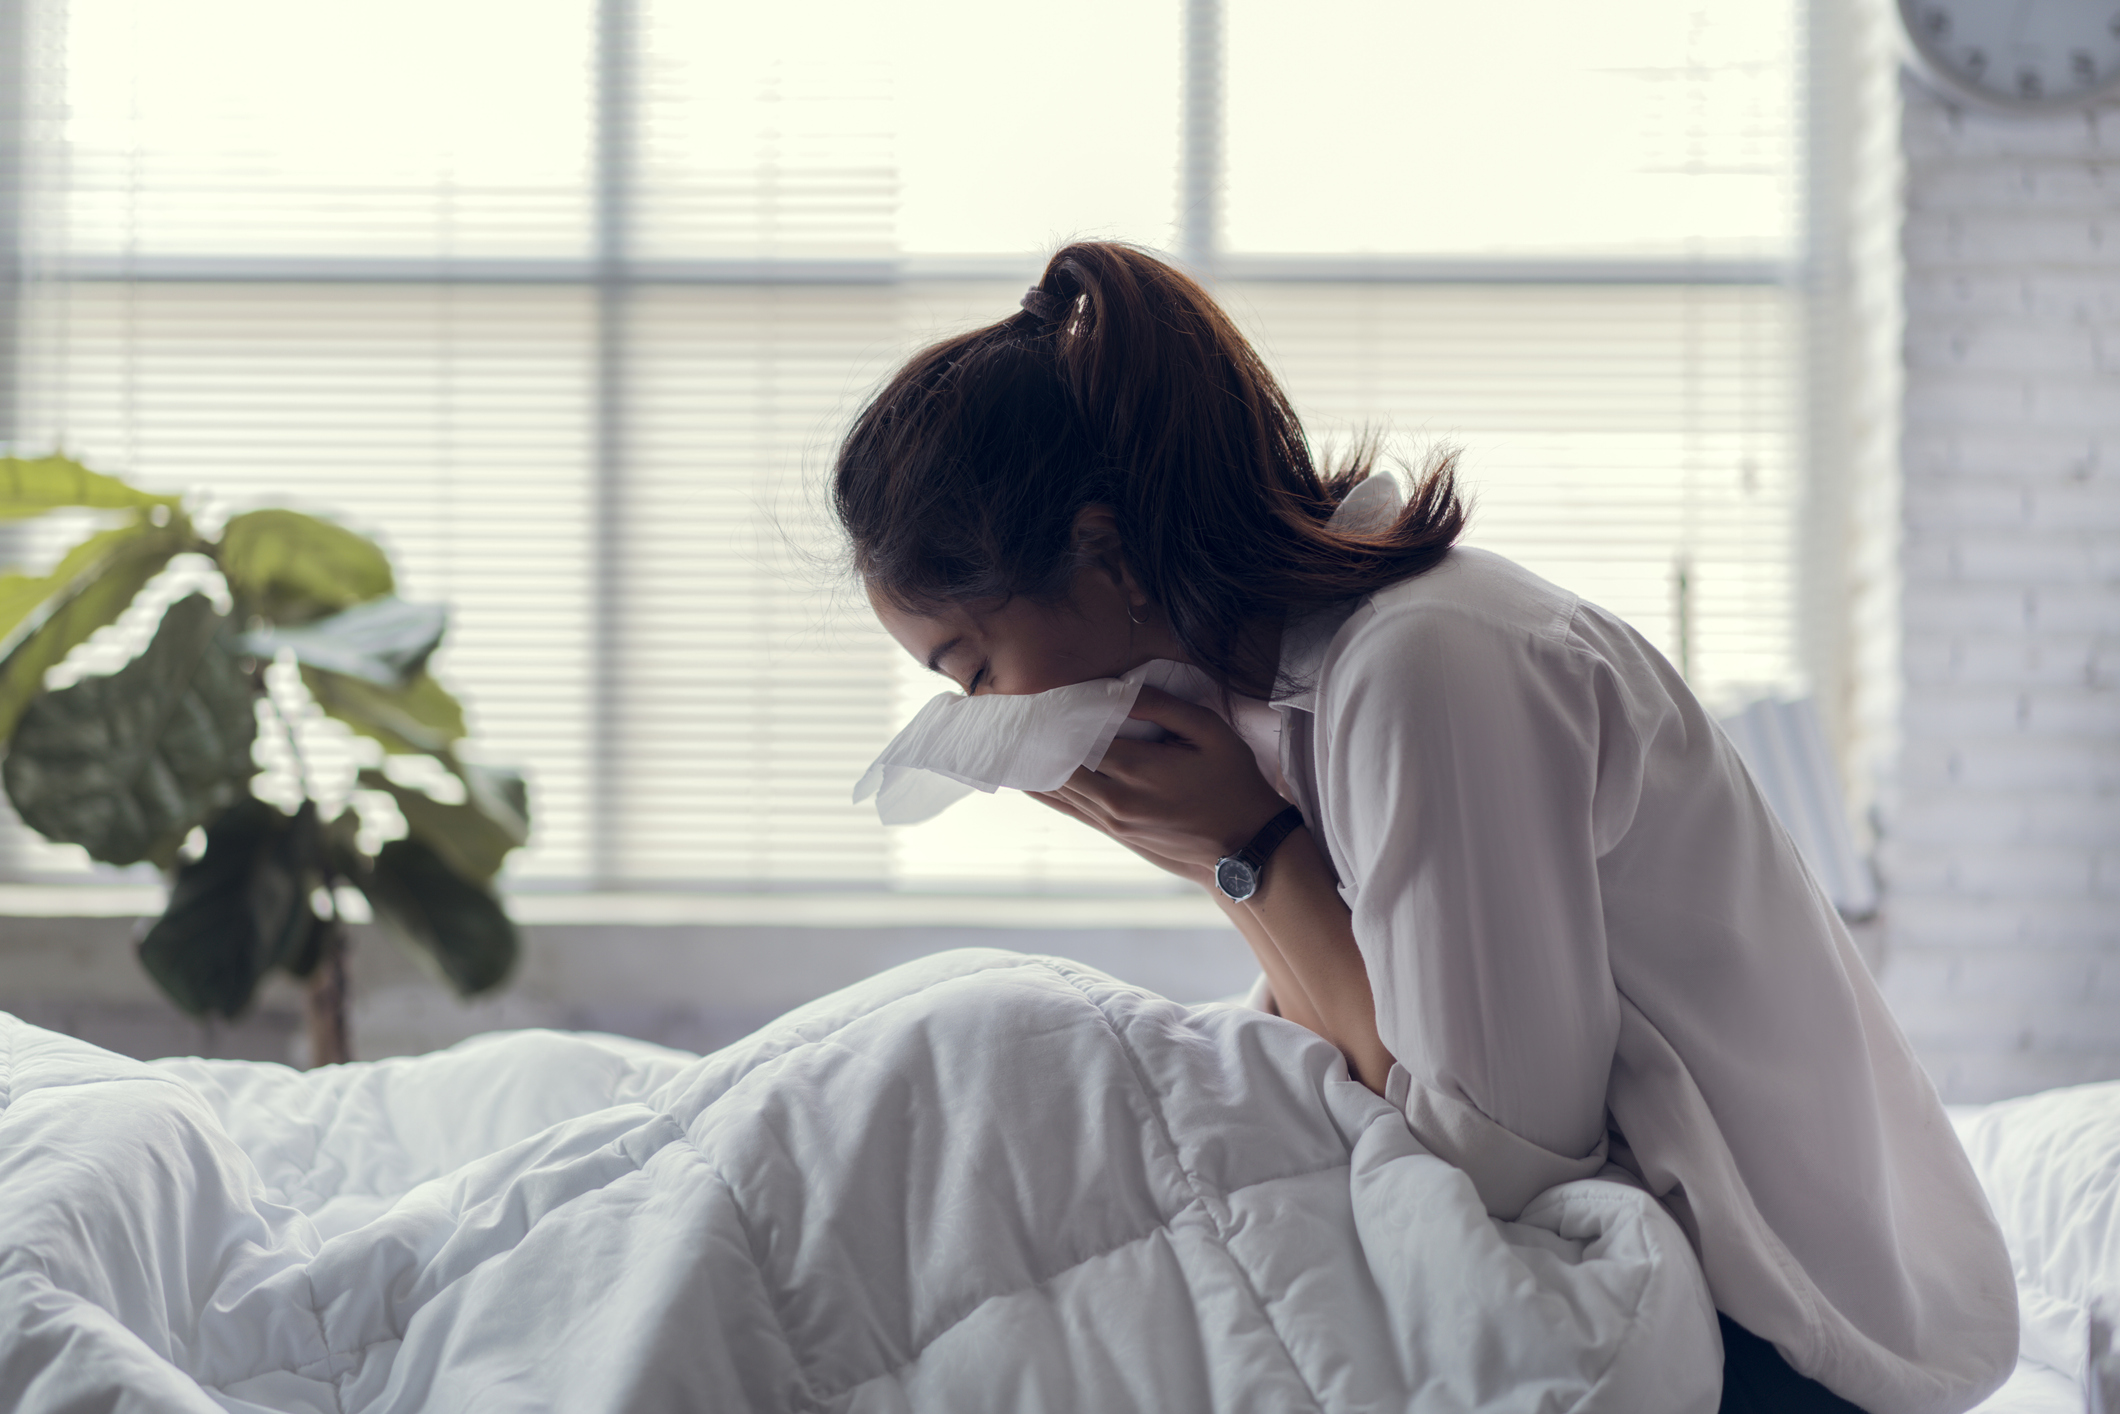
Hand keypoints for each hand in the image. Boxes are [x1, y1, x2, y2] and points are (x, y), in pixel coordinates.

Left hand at [1027, 685, 1288, 875]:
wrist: (1245, 851)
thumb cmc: (1234, 785)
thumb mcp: (1212, 733)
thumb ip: (1164, 706)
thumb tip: (1120, 690)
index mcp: (1139, 768)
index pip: (1078, 734)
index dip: (1054, 713)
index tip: (1035, 691)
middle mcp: (1116, 798)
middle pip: (1058, 761)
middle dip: (1036, 735)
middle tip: (1011, 708)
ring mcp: (1111, 819)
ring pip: (1054, 787)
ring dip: (1032, 761)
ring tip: (1009, 735)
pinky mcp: (1112, 831)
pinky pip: (1065, 806)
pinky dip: (1043, 787)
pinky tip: (1025, 772)